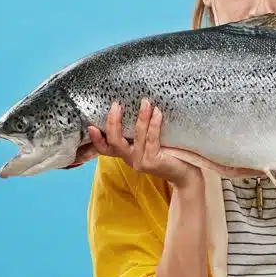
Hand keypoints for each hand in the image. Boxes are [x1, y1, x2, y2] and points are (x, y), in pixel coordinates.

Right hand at [67, 99, 202, 190]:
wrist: (185, 175)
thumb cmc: (169, 154)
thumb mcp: (150, 143)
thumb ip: (141, 131)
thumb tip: (139, 102)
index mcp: (127, 155)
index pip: (105, 149)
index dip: (96, 139)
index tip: (90, 126)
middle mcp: (131, 160)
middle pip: (114, 142)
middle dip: (113, 122)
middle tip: (117, 104)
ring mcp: (141, 162)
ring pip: (135, 137)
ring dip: (140, 117)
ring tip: (145, 102)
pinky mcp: (153, 161)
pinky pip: (151, 139)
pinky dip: (154, 124)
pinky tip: (158, 112)